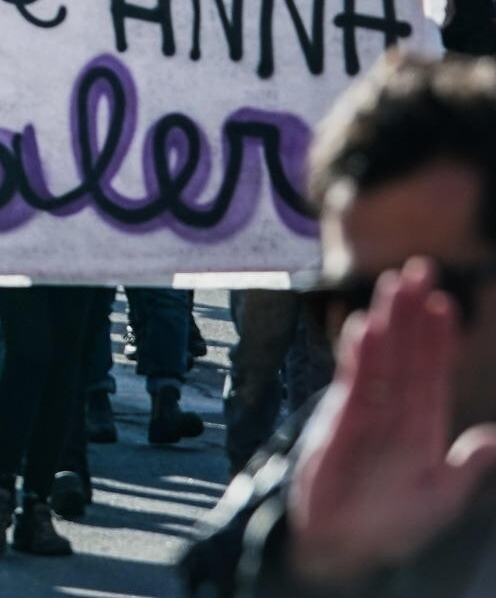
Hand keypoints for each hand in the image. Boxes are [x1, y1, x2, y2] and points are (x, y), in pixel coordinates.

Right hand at [289, 259, 495, 581]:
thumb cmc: (392, 523)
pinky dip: (358, 356)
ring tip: (391, 286)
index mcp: (421, 424)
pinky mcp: (338, 423)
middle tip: (418, 269)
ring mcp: (365, 413)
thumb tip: (495, 438)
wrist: (343, 547)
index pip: (433, 371)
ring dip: (387, 322)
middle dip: (411, 313)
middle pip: (405, 353)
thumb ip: (467, 465)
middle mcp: (393, 411)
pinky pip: (353, 384)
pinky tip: (363, 328)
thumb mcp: (442, 497)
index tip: (444, 302)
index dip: (438, 338)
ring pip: (380, 359)